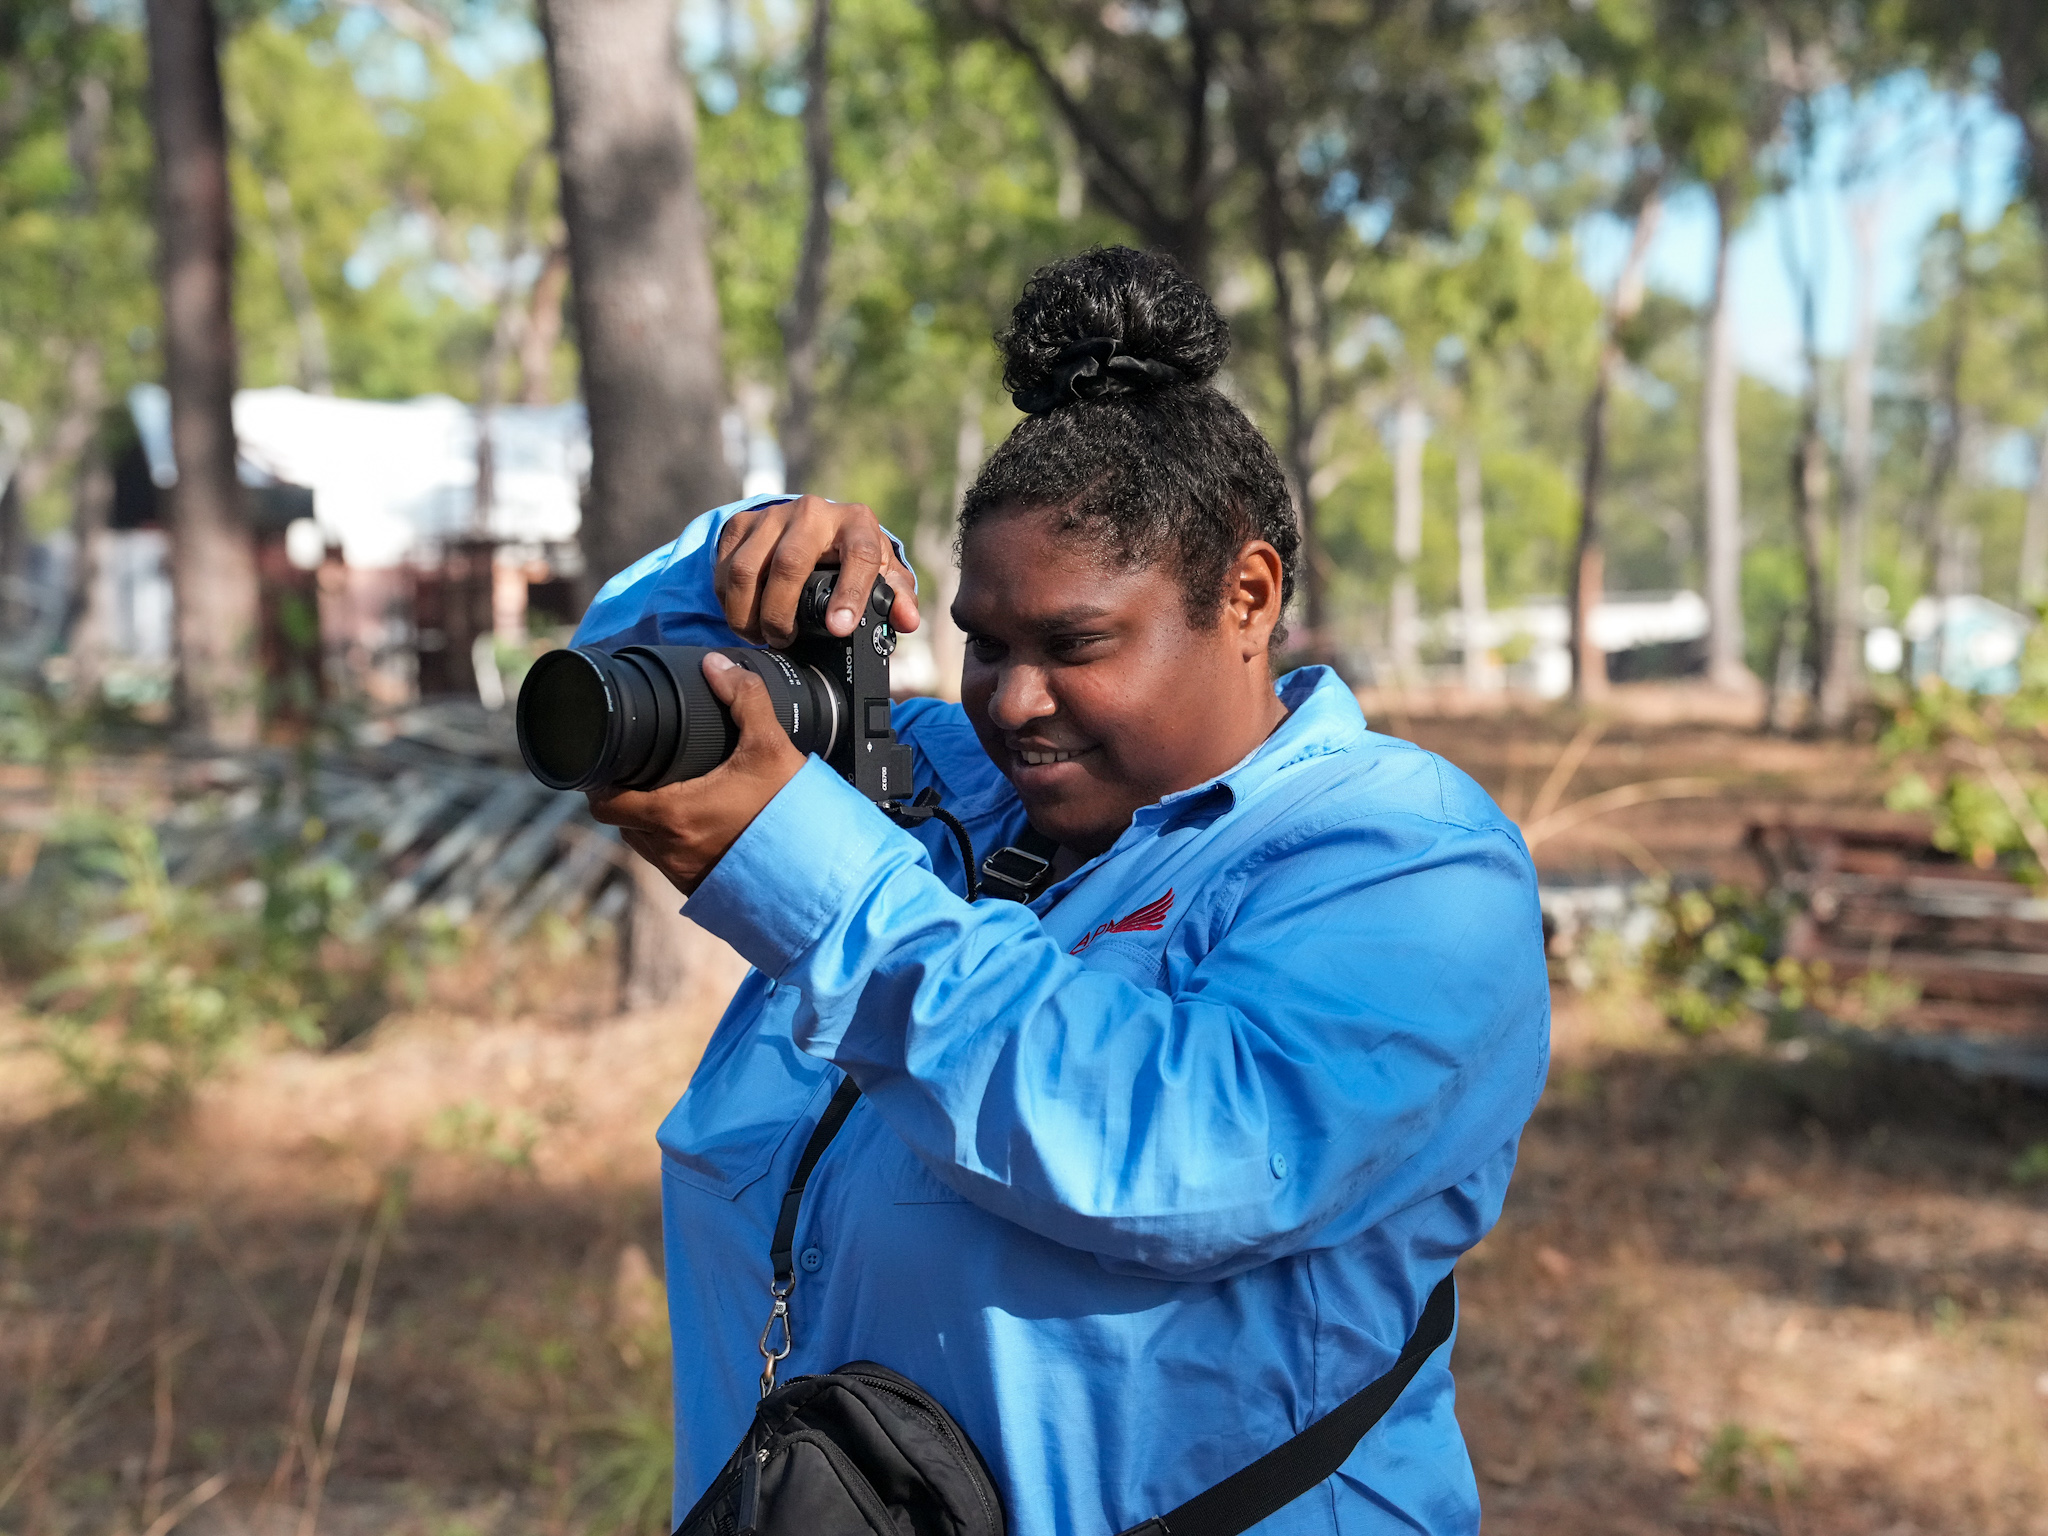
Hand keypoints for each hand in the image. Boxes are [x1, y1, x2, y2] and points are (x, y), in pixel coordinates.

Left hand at [587, 653, 807, 896]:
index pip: (604, 803)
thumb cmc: (789, 815)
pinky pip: (670, 864)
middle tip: (645, 772)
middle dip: (628, 797)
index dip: (600, 782)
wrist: (817, 875)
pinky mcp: (700, 890)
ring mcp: (682, 874)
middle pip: (623, 821)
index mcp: (671, 814)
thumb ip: (744, 699)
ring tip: (673, 795)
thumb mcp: (770, 747)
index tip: (611, 764)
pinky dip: (675, 843)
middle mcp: (668, 849)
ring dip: (650, 821)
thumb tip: (717, 666)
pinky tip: (700, 826)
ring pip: (646, 843)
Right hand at [715, 493, 920, 647]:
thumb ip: (896, 597)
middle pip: (789, 563)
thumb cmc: (849, 555)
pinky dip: (729, 600)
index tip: (839, 629)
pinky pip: (725, 567)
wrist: (810, 525)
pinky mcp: (741, 523)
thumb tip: (906, 621)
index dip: (851, 593)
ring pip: (748, 568)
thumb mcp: (879, 572)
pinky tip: (743, 616)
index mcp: (856, 523)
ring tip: (760, 635)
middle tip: (783, 640)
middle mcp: (813, 512)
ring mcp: (773, 515)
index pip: (859, 555)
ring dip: (748, 612)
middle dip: (781, 613)